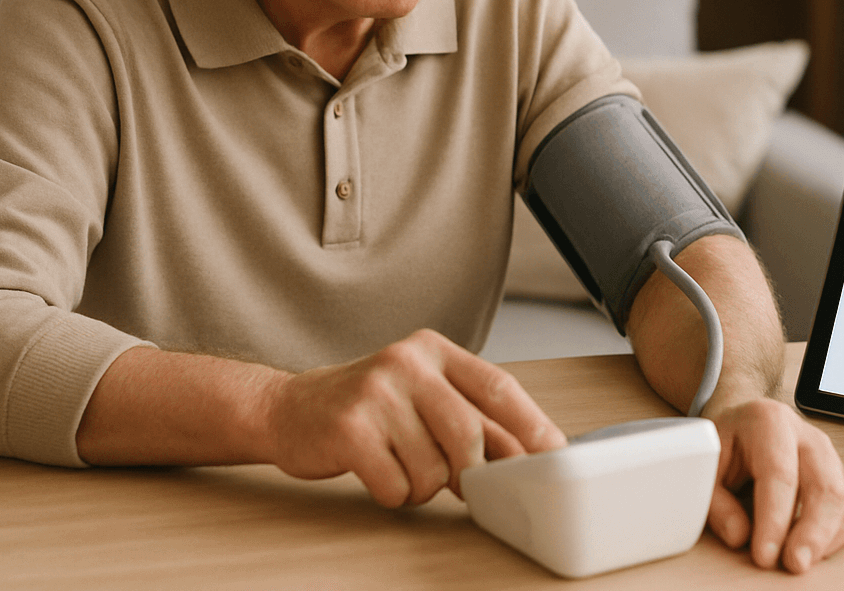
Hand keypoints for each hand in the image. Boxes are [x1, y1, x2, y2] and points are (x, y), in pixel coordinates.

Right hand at [261, 329, 566, 507]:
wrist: (288, 408)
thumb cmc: (367, 408)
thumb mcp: (422, 398)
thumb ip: (471, 418)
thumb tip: (531, 455)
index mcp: (432, 350)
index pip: (497, 386)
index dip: (530, 425)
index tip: (554, 455)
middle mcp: (406, 362)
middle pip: (468, 433)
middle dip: (472, 473)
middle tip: (464, 486)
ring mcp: (376, 392)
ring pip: (433, 467)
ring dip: (424, 487)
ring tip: (403, 470)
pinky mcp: (349, 427)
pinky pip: (396, 484)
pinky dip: (395, 494)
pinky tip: (379, 474)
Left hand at [704, 397, 843, 572]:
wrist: (743, 426)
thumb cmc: (726, 445)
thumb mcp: (707, 464)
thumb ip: (716, 501)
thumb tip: (738, 536)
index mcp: (769, 422)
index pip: (779, 474)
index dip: (773, 519)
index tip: (764, 554)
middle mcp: (807, 437)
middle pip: (825, 486)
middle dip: (812, 533)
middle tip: (793, 564)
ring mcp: (828, 457)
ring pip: (843, 501)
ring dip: (825, 539)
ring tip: (798, 562)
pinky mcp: (839, 479)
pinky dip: (835, 539)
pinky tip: (811, 552)